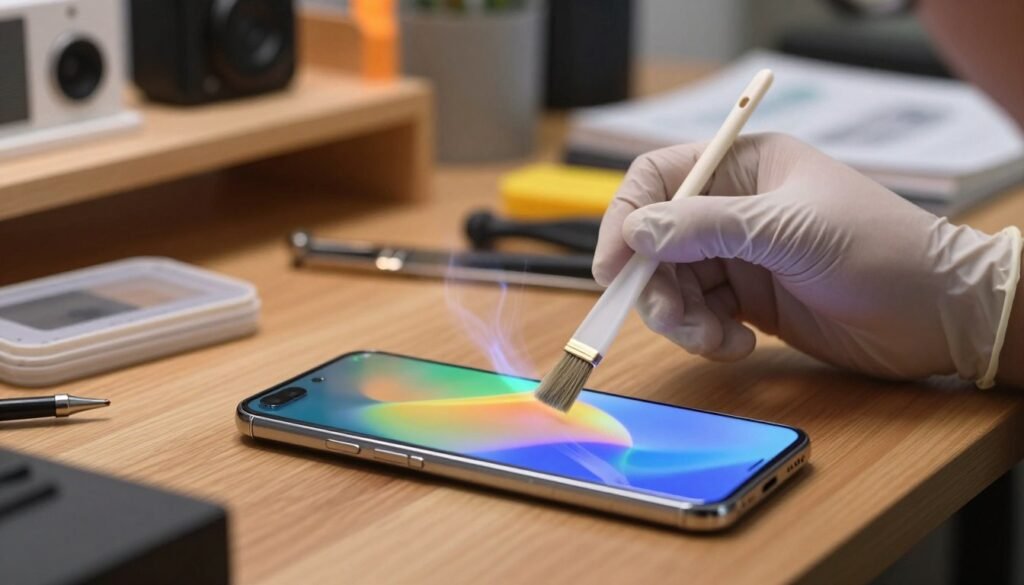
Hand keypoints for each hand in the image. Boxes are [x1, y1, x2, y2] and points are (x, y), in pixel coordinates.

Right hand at [593, 133, 1021, 382]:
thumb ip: (707, 229)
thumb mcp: (787, 231)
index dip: (626, 219)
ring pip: (673, 284)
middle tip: (674, 319)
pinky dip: (706, 335)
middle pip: (656, 241)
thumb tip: (636, 233)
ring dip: (682, 318)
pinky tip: (739, 346)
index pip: (658, 180)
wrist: (936, 313)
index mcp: (742, 169)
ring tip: (716, 339)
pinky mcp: (748, 300)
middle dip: (655, 284)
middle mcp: (733, 209)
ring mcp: (740, 256)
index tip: (613, 267)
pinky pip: (700, 315)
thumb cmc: (877, 249)